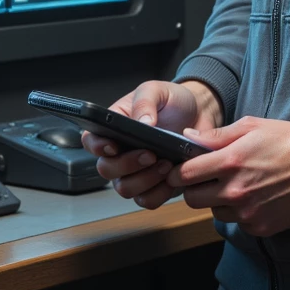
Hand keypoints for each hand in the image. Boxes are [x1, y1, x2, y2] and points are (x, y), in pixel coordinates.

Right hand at [81, 79, 223, 210]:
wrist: (199, 114)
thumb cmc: (171, 101)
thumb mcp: (157, 90)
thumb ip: (145, 101)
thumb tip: (142, 123)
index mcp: (113, 129)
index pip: (90, 141)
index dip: (97, 147)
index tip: (113, 146)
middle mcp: (119, 154)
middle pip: (106, 169)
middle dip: (127, 164)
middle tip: (150, 154)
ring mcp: (135, 173)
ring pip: (126, 189)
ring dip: (145, 180)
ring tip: (166, 163)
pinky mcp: (154, 186)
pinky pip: (148, 200)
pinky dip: (160, 192)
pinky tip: (173, 176)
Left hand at [166, 115, 289, 236]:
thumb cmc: (288, 141)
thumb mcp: (252, 127)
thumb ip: (217, 136)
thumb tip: (188, 137)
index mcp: (231, 162)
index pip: (185, 175)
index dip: (179, 172)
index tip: (181, 171)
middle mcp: (235, 191)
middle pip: (192, 199)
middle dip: (194, 189)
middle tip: (205, 180)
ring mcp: (247, 212)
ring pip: (214, 212)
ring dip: (218, 201)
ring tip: (237, 186)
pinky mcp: (259, 227)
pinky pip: (237, 222)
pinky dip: (240, 212)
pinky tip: (255, 197)